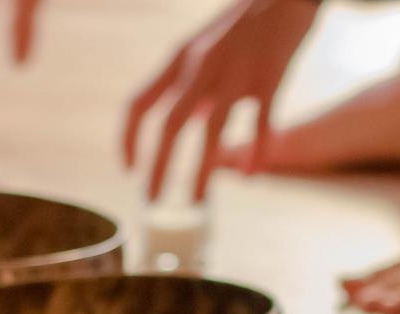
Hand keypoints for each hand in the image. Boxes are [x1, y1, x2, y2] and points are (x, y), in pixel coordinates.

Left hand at [123, 0, 318, 201]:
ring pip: (212, 132)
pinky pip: (261, 124)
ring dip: (201, 172)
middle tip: (153, 201)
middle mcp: (202, 67)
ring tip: (195, 201)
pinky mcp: (271, 79)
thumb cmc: (243, 26)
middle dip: (158, 168)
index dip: (128, 140)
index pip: (139, 103)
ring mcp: (236, 73)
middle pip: (170, 126)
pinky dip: (257, 152)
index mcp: (180, 59)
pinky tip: (254, 174)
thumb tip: (188, 124)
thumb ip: (194, 87)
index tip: (129, 170)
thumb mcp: (205, 50)